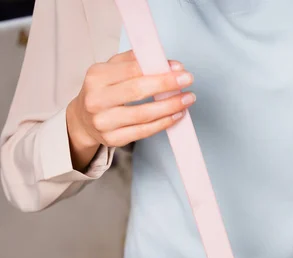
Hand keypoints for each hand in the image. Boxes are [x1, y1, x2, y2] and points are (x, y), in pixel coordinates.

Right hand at [66, 50, 194, 170]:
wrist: (83, 120)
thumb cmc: (103, 91)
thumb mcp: (111, 70)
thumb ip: (134, 62)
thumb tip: (166, 62)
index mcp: (96, 77)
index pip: (131, 69)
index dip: (157, 68)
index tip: (179, 67)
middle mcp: (97, 100)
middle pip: (137, 91)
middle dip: (166, 85)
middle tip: (187, 80)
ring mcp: (104, 122)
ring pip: (143, 114)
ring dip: (170, 106)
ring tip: (186, 99)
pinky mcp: (113, 139)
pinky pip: (143, 132)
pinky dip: (163, 123)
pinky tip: (176, 115)